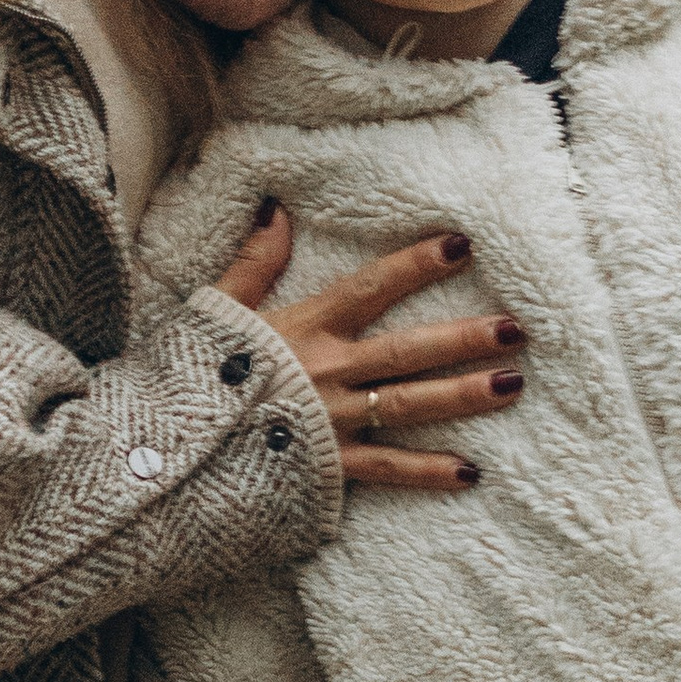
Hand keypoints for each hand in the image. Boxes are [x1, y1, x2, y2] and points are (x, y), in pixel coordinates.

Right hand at [213, 211, 524, 490]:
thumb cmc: (188, 376)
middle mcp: (326, 373)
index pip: (370, 290)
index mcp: (303, 329)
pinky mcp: (327, 469)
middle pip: (407, 350)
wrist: (163, 448)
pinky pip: (385, 469)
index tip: (461, 245)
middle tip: (517, 328)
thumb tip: (278, 209)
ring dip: (462, 395)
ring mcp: (331, 422)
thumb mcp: (216, 310)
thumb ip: (254, 262)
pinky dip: (427, 472)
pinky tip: (471, 471)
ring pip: (408, 405)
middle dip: (463, 339)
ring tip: (512, 384)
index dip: (415, 266)